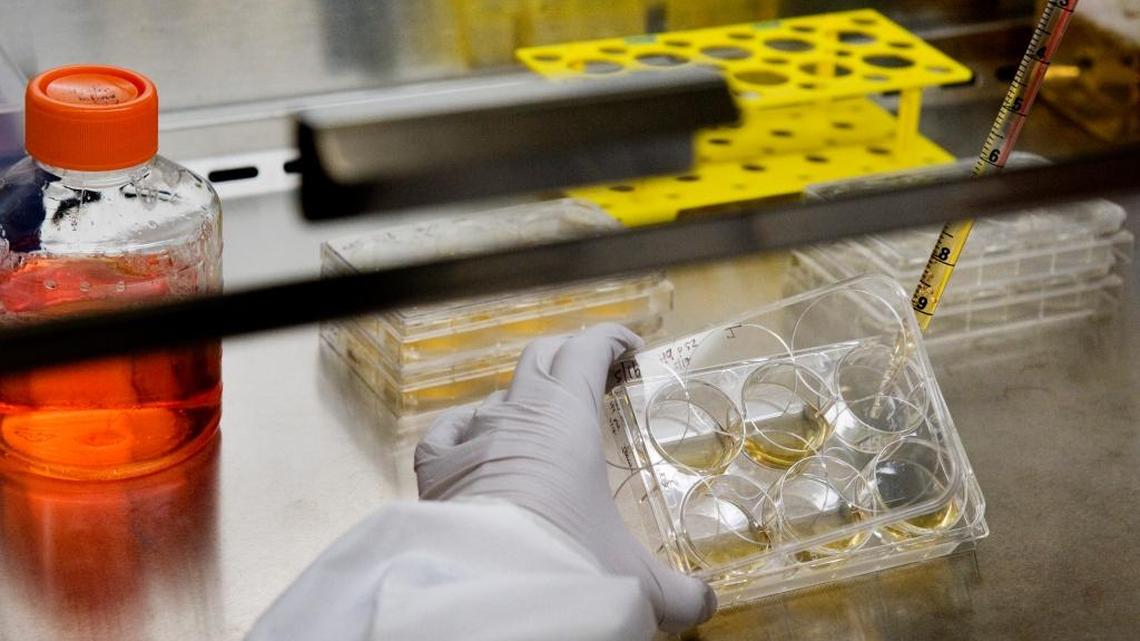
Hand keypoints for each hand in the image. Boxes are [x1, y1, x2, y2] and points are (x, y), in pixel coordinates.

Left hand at [414, 324, 715, 631]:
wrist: (488, 590)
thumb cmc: (570, 567)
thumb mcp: (638, 583)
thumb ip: (678, 592)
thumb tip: (705, 605)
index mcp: (567, 416)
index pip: (588, 350)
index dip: (611, 340)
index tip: (630, 348)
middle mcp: (518, 413)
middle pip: (542, 356)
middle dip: (569, 355)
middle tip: (595, 375)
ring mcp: (471, 436)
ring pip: (498, 395)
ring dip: (523, 401)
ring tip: (542, 425)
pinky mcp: (434, 467)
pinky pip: (446, 431)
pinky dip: (463, 430)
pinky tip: (471, 440)